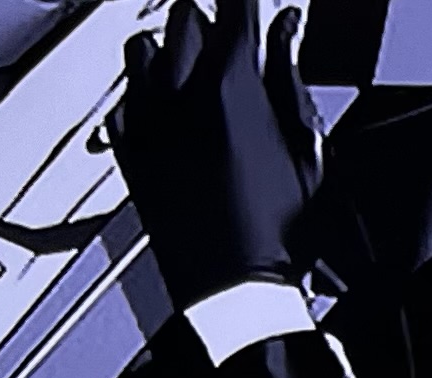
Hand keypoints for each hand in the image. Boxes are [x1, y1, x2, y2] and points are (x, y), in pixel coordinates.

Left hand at [113, 0, 322, 316]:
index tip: (254, 5)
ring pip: (145, 46)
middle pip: (186, 16)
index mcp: (232, 88)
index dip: (246, 4)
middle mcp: (181, 91)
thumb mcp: (306, 156)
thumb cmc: (276, 237)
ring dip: (170, 50)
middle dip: (210, 22)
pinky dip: (144, 92)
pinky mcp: (128, 147)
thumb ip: (290, 82)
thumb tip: (285, 30)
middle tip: (230, 43)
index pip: (235, 7)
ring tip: (191, 72)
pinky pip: (126, 94)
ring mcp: (149, 117)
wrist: (233, 294)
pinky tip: (166, 111)